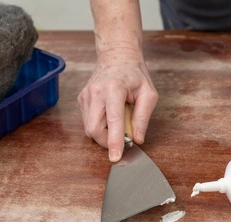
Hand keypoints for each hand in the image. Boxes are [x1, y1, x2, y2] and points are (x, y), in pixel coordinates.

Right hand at [78, 47, 157, 161]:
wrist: (117, 56)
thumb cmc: (135, 74)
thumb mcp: (149, 94)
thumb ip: (143, 118)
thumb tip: (137, 139)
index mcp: (113, 89)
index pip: (112, 121)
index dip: (114, 142)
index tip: (115, 157)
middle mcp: (95, 92)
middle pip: (94, 129)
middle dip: (106, 141)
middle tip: (122, 138)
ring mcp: (86, 96)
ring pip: (89, 128)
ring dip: (104, 133)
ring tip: (117, 122)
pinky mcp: (82, 99)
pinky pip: (87, 121)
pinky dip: (99, 126)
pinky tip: (109, 116)